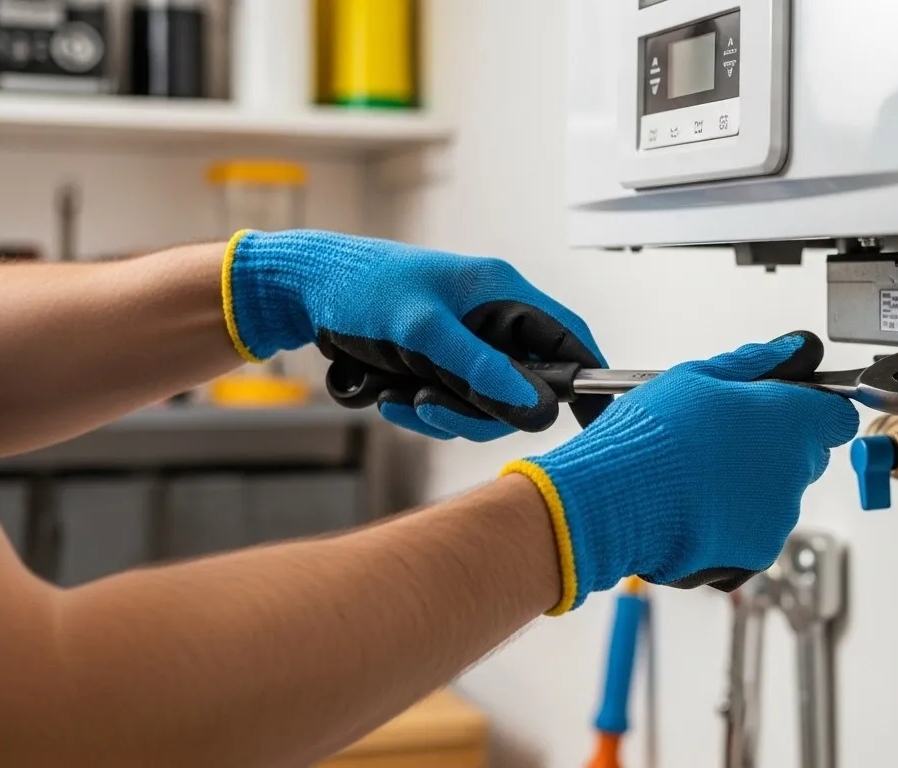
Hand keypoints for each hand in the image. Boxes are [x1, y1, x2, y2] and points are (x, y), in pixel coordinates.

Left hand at [222, 230, 608, 440]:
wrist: (302, 292)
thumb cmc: (360, 289)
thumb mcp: (422, 331)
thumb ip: (481, 369)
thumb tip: (538, 407)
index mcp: (501, 293)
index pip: (567, 339)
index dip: (587, 379)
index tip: (595, 419)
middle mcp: (491, 319)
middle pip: (525, 386)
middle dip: (482, 409)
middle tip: (435, 405)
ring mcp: (466, 345)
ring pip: (487, 405)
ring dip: (447, 414)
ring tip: (404, 398)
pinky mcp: (441, 365)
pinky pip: (455, 407)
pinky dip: (426, 413)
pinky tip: (392, 398)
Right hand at [502, 332, 858, 613]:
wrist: (618, 499)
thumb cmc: (652, 436)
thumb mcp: (696, 377)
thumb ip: (751, 364)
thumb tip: (787, 350)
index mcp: (791, 420)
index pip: (837, 416)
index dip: (813, 412)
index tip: (788, 411)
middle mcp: (796, 469)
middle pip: (806, 456)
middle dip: (775, 448)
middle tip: (725, 442)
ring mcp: (780, 515)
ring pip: (778, 496)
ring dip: (751, 487)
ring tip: (698, 478)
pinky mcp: (758, 551)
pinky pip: (756, 531)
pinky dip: (733, 523)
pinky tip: (696, 508)